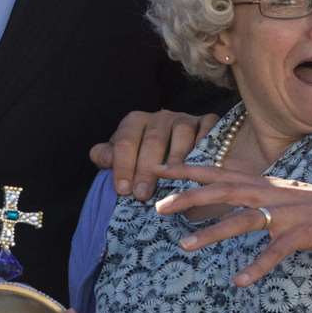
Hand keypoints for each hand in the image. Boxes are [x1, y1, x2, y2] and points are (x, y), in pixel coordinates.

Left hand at [88, 110, 218, 200]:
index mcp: (135, 122)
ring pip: (181, 134)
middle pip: (153, 140)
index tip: (123, 190)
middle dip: (147, 169)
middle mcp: (160, 117)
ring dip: (177, 159)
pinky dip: (206, 145)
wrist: (180, 150)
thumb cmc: (144, 158)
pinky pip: (208, 131)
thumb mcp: (123, 157)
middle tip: (143, 195)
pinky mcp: (207, 122)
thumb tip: (103, 158)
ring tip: (172, 183)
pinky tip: (202, 166)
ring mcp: (185, 118)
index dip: (123, 166)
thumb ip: (108, 157)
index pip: (125, 141)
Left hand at [154, 163, 311, 285]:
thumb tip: (224, 197)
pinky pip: (274, 252)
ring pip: (241, 220)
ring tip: (184, 245)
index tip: (156, 168)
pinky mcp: (301, 234)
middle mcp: (269, 193)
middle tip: (157, 206)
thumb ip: (253, 193)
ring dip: (211, 232)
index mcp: (262, 183)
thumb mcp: (281, 192)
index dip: (186, 169)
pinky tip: (239, 281)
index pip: (218, 171)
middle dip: (187, 197)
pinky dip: (256, 266)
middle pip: (221, 191)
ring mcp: (284, 213)